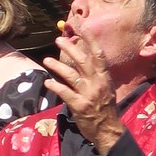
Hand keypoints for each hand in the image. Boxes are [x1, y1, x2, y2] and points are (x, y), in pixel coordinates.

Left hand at [42, 29, 124, 153]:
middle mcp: (97, 83)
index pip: (98, 54)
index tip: (81, 26)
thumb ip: (96, 74)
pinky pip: (65, 92)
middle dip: (70, 48)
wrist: (108, 130)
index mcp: (104, 77)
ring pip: (71, 75)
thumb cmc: (105, 108)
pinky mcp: (79, 106)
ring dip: (57, 66)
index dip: (90, 39)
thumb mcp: (106, 88)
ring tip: (46, 60)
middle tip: (58, 39)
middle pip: (83, 61)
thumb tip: (86, 59)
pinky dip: (55, 86)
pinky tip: (48, 82)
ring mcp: (88, 94)